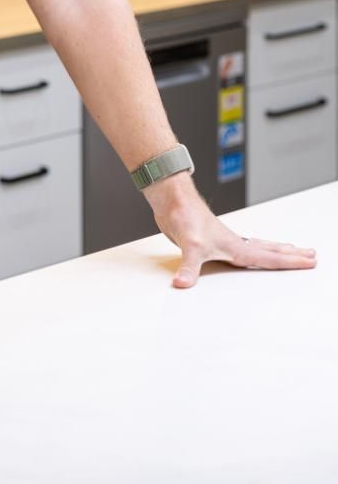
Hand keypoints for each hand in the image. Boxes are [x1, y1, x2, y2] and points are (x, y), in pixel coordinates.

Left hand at [142, 174, 316, 288]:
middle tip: (312, 255)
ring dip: (275, 249)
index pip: (269, 257)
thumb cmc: (184, 216)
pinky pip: (241, 247)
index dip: (290, 261)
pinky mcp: (212, 240)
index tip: (310, 261)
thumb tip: (183, 284)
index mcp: (236, 246)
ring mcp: (224, 241)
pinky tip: (249, 251)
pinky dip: (253, 249)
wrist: (171, 199)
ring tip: (291, 249)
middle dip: (291, 254)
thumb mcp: (190, 245)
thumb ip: (189, 268)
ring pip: (257, 246)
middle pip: (269, 250)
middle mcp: (234, 243)